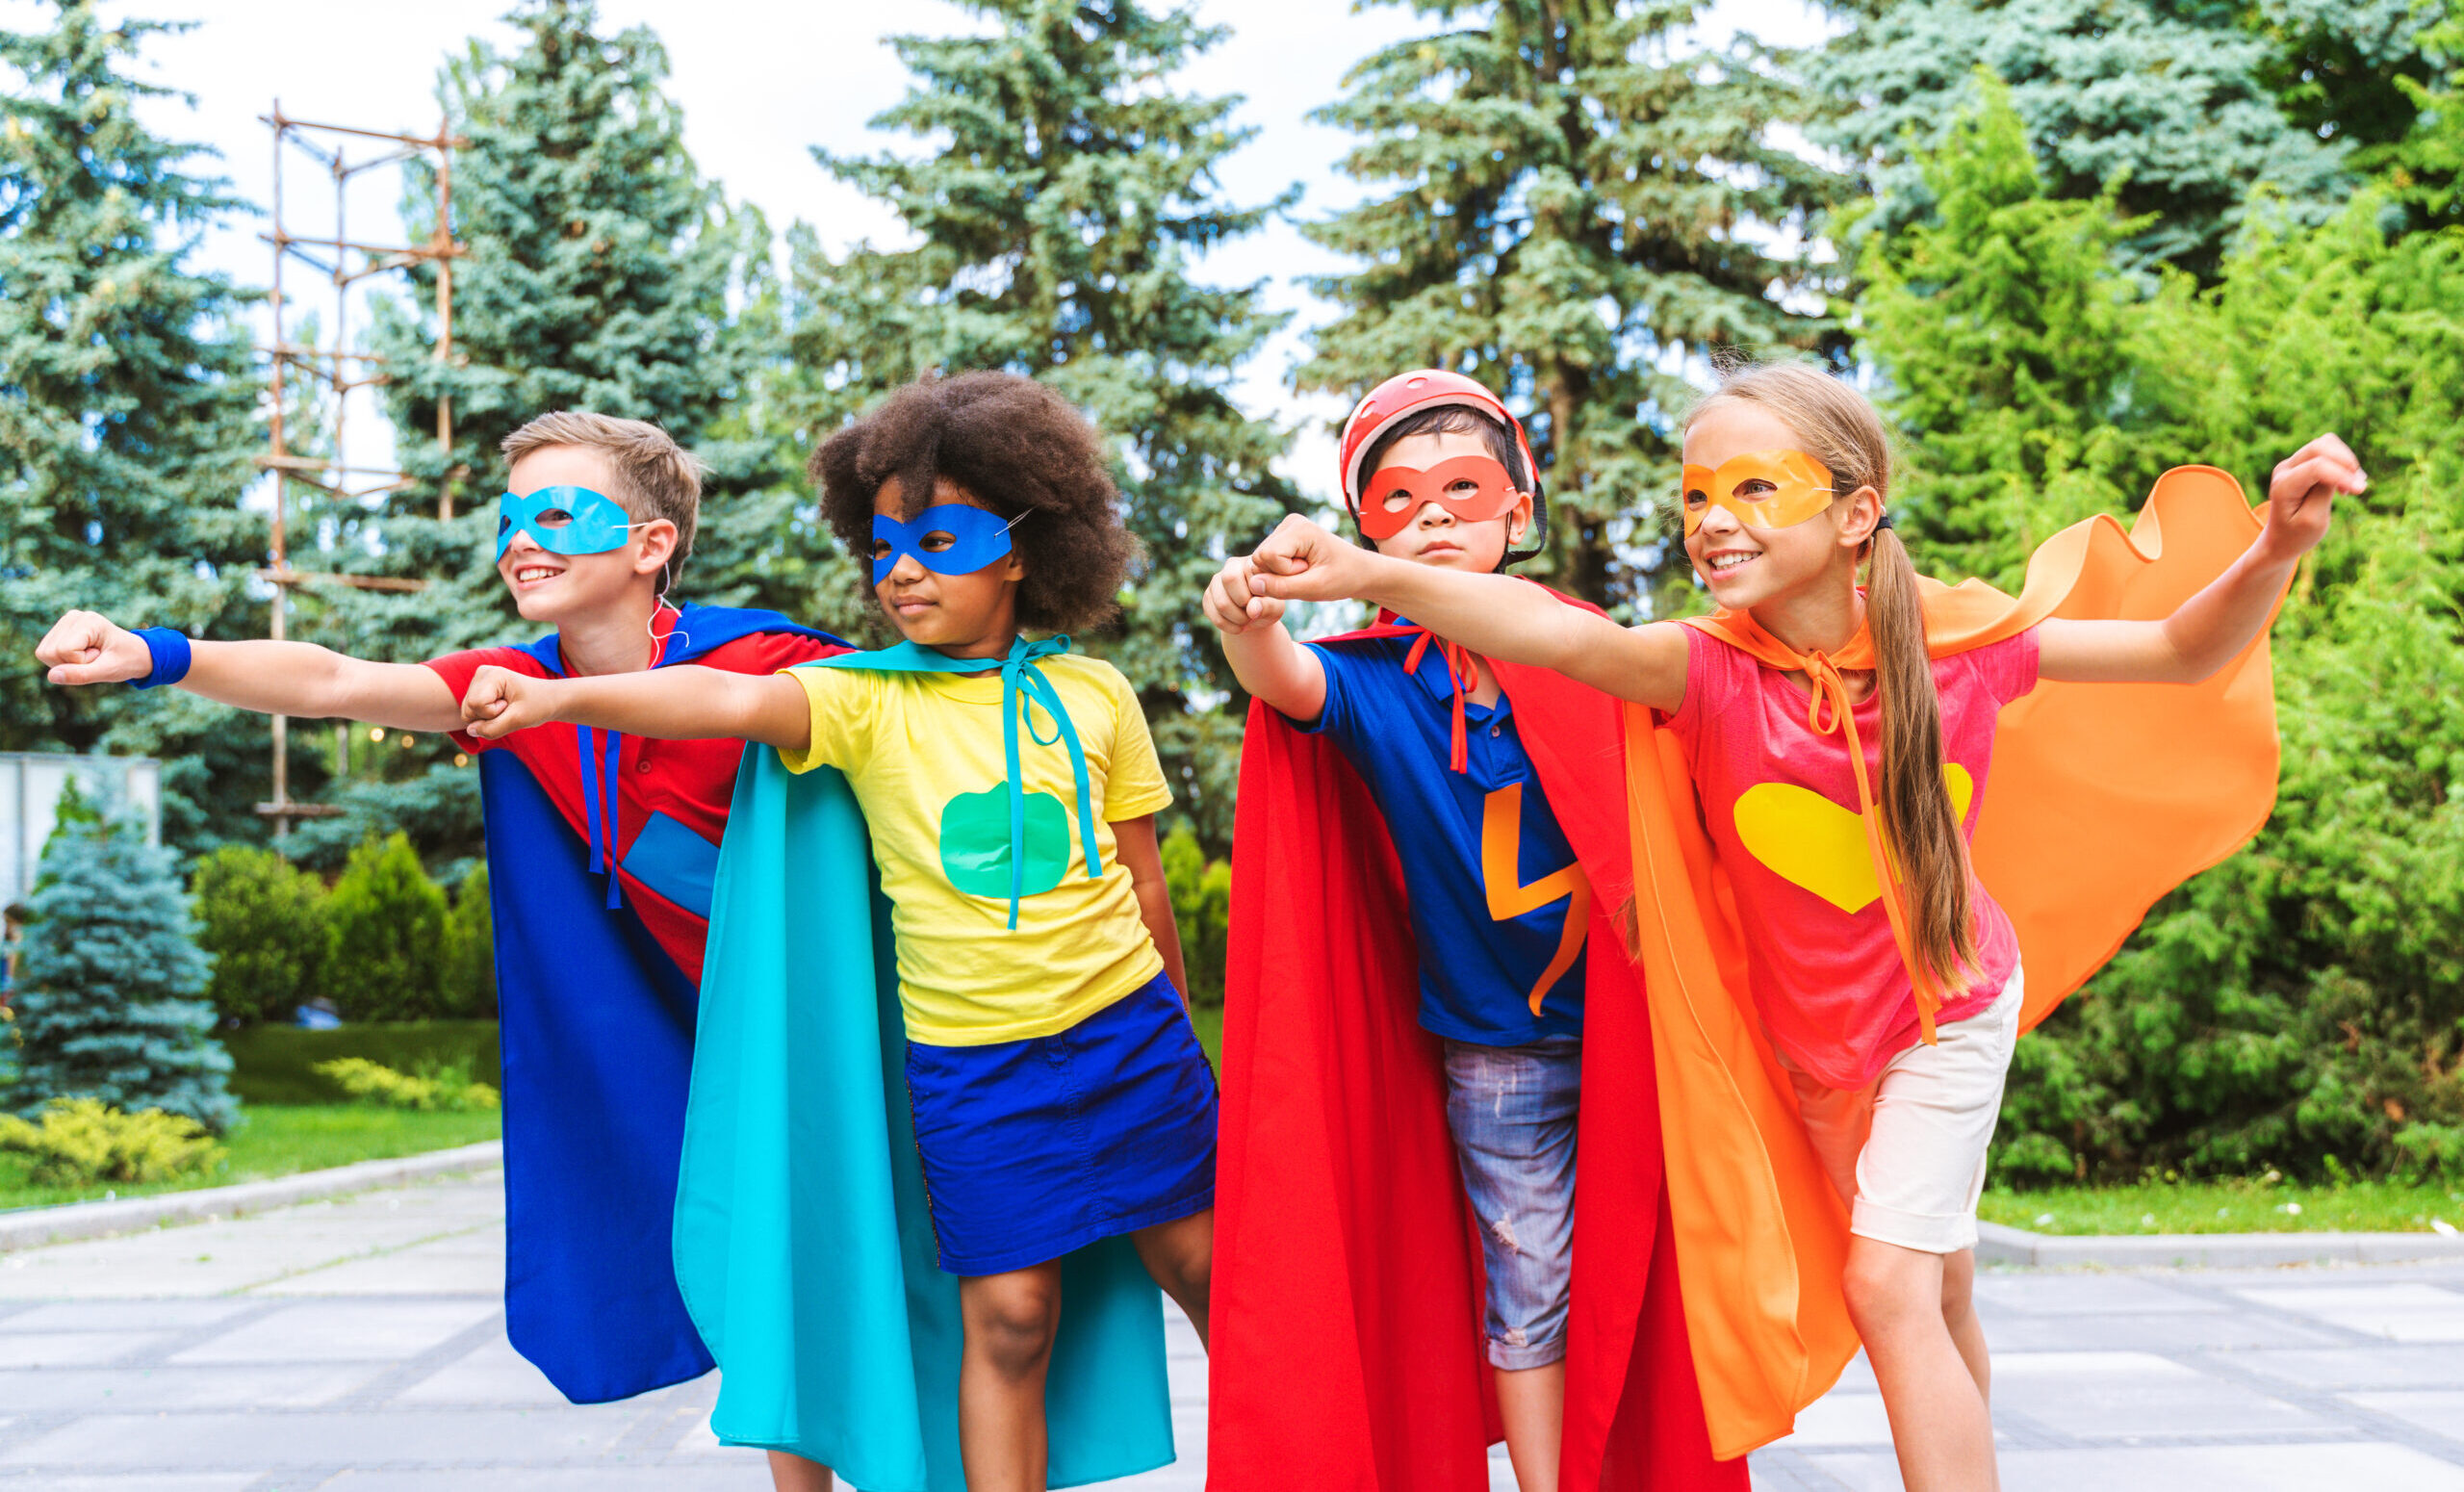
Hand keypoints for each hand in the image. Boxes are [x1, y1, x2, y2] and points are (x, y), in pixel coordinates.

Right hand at [37, 610, 151, 685]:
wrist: (136, 654)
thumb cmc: (127, 661)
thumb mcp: (107, 672)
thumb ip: (80, 675)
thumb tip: (51, 676)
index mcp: (88, 621)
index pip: (63, 651)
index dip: (80, 663)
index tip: (100, 656)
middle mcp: (73, 617)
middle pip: (49, 652)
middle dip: (71, 663)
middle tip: (96, 657)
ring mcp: (65, 622)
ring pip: (45, 653)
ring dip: (67, 663)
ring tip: (91, 655)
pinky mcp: (61, 630)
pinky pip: (46, 653)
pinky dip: (64, 661)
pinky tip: (82, 654)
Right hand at [460, 665, 558, 740]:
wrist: (548, 699)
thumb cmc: (537, 705)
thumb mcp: (518, 720)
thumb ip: (492, 728)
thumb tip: (469, 730)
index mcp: (492, 674)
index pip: (476, 705)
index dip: (493, 713)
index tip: (511, 705)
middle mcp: (481, 674)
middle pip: (468, 710)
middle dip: (489, 718)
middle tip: (510, 708)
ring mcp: (478, 682)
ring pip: (468, 714)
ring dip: (488, 719)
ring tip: (507, 708)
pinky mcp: (477, 691)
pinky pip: (471, 714)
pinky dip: (486, 718)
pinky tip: (501, 708)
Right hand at [1202, 555, 1286, 635]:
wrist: (1254, 616)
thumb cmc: (1269, 606)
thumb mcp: (1275, 608)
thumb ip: (1268, 606)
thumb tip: (1251, 609)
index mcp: (1250, 562)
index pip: (1249, 571)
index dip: (1252, 593)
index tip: (1262, 601)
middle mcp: (1231, 566)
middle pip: (1229, 580)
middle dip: (1244, 603)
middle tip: (1253, 613)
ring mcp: (1216, 580)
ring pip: (1221, 603)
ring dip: (1237, 619)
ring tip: (1247, 620)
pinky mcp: (1208, 596)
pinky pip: (1212, 614)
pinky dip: (1228, 626)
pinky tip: (1238, 625)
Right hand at [1244, 515, 1378, 605]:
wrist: (1359, 570)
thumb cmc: (1343, 578)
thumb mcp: (1315, 589)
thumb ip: (1282, 588)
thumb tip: (1253, 583)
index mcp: (1299, 528)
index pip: (1267, 556)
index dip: (1284, 573)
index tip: (1310, 572)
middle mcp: (1289, 523)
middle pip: (1260, 558)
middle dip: (1281, 574)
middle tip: (1309, 574)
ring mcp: (1284, 529)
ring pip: (1260, 562)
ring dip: (1281, 575)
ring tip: (1307, 572)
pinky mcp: (1282, 539)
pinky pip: (1265, 562)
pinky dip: (1281, 572)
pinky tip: (1302, 569)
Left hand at [2259, 433, 2360, 564]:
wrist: (2282, 539)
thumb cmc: (2297, 534)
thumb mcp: (2313, 520)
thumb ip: (2324, 493)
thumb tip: (2340, 468)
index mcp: (2282, 486)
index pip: (2316, 467)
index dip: (2342, 475)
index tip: (2361, 490)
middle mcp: (2284, 469)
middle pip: (2320, 447)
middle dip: (2345, 462)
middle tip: (2359, 485)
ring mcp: (2292, 463)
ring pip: (2325, 443)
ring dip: (2345, 460)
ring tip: (2352, 484)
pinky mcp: (2302, 463)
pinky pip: (2327, 448)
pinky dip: (2342, 459)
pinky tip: (2346, 480)